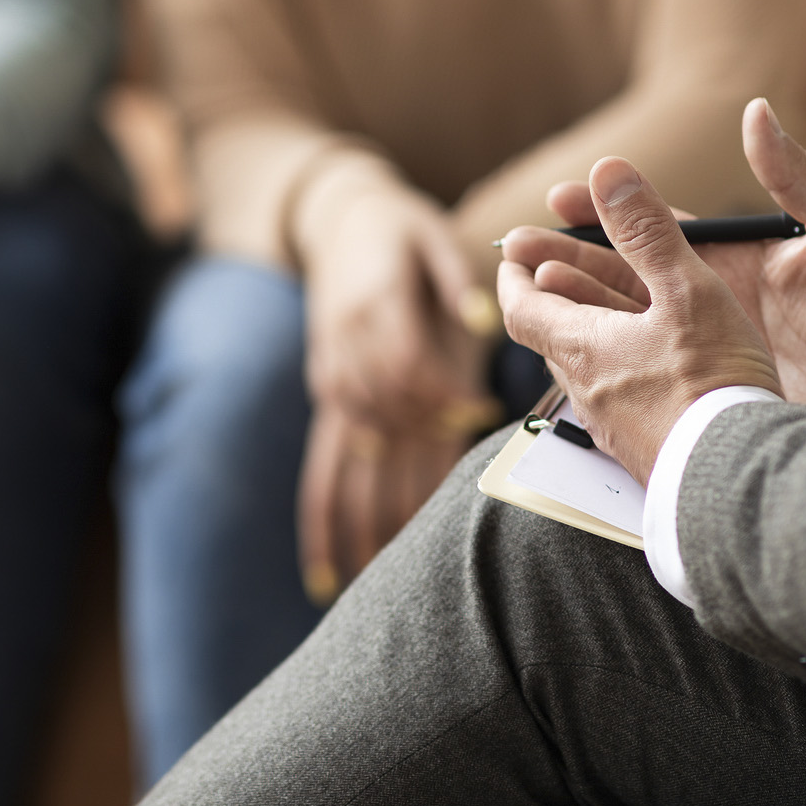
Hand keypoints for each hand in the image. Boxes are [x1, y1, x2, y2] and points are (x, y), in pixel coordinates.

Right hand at [298, 183, 499, 599]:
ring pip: (351, 461)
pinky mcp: (328, 400)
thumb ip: (453, 282)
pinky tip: (327, 574)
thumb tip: (482, 317)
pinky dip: (322, 523)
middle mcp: (347, 354)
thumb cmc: (402, 231)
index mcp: (376, 307)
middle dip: (409, 477)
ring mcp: (333, 384)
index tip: (475, 411)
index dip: (441, 392)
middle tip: (444, 537)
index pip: (408, 364)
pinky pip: (323, 470)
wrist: (339, 220)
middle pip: (382, 422)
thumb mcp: (432, 237)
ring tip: (375, 585)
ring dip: (364, 521)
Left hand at [498, 156, 779, 485]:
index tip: (517, 249)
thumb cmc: (713, 382)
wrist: (742, 479)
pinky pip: (621, 397)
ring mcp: (614, 425)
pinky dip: (623, 366)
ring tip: (603, 308)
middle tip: (554, 267)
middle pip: (554, 334)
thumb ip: (647, 230)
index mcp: (581, 347)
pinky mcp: (644, 450)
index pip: (520, 307)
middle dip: (554, 294)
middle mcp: (586, 390)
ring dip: (589, 331)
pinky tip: (652, 366)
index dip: (515, 273)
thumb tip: (606, 170)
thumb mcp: (686, 290)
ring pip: (588, 366)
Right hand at [499, 99, 805, 421]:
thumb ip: (800, 178)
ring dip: (572, 312)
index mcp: (741, 257)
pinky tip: (567, 370)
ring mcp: (712, 352)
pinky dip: (604, 372)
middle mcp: (716, 302)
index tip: (558, 196)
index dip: (604, 211)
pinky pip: (648, 382)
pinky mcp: (715, 396)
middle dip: (566, 261)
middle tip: (512, 252)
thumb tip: (752, 113)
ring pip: (624, 328)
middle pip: (624, 277)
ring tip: (518, 302)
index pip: (656, 228)